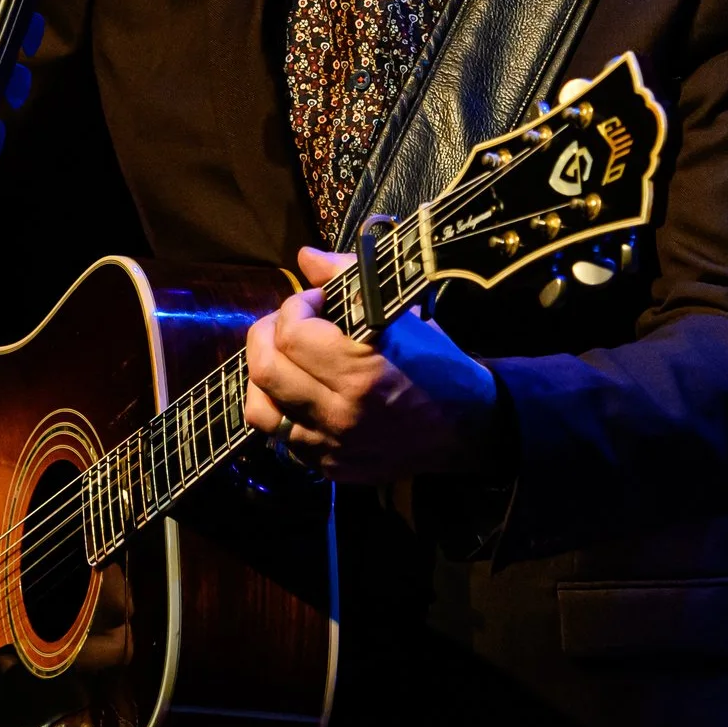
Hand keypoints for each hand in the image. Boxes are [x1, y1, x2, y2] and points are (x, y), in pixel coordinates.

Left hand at [241, 246, 502, 484]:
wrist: (468, 427)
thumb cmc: (435, 364)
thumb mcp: (401, 315)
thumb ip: (349, 278)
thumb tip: (305, 258)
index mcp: (362, 372)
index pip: (291, 333)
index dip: (295, 306)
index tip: (315, 301)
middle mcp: (341, 415)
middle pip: (265, 370)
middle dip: (267, 334)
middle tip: (289, 324)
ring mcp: (332, 447)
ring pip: (260, 410)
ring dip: (264, 377)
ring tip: (283, 360)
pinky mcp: (330, 469)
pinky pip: (280, 439)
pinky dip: (281, 411)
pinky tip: (299, 393)